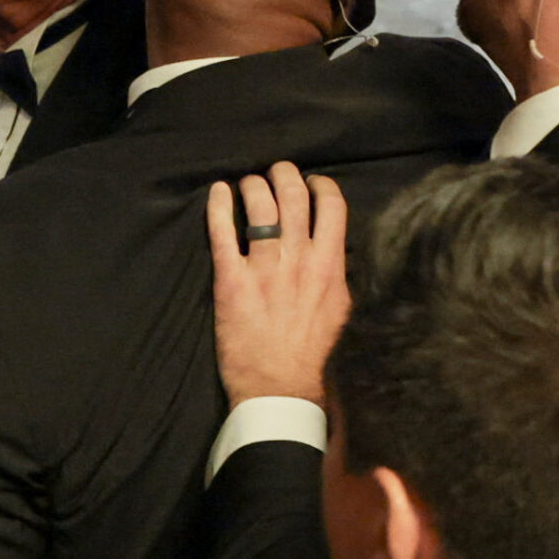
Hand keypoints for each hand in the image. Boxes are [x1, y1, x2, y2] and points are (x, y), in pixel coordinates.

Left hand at [208, 162, 348, 406]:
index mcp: (331, 265)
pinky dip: (220, 206)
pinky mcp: (232, 281)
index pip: (332, 206)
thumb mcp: (340, 311)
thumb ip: (335, 276)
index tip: (311, 183)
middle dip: (284, 174)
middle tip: (275, 171)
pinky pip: (224, 232)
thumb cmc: (312, 356)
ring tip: (248, 184)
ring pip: (261, 206)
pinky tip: (219, 192)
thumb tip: (333, 253)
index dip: (320, 185)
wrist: (281, 387)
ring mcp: (265, 269)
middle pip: (295, 195)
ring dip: (253, 185)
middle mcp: (300, 260)